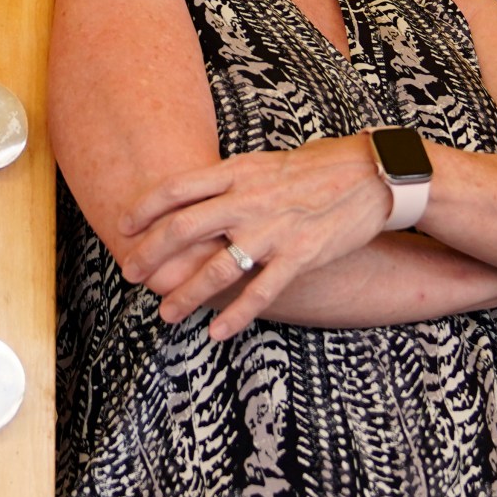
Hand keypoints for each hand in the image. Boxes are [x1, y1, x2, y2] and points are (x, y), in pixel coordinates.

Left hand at [113, 136, 391, 341]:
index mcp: (238, 172)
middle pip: (183, 229)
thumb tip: (196, 198)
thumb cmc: (318, 168)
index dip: (144, 208)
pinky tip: (215, 332)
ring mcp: (274, 230)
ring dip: (185, 295)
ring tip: (166, 314)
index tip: (122, 226)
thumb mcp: (265, 163)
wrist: (373, 174)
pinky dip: (235, 316)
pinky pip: (260, 292)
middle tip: (131, 274)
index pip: (176, 189)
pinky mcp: (300, 255)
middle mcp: (249, 199)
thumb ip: (231, 182)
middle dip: (150, 255)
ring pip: (216, 269)